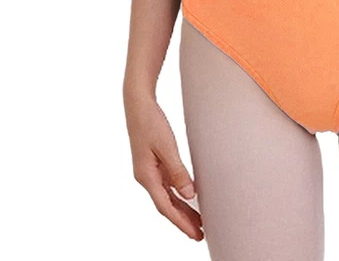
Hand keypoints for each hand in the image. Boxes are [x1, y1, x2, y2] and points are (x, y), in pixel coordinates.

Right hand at [124, 91, 203, 241]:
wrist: (138, 104)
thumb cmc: (151, 122)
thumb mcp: (167, 146)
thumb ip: (178, 171)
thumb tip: (189, 195)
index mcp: (146, 176)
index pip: (166, 207)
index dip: (181, 222)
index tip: (195, 234)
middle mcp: (146, 177)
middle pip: (167, 205)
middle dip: (183, 221)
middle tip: (200, 234)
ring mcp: (148, 171)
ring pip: (167, 196)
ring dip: (182, 209)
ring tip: (198, 221)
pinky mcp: (153, 163)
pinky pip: (167, 185)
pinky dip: (178, 194)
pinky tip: (189, 199)